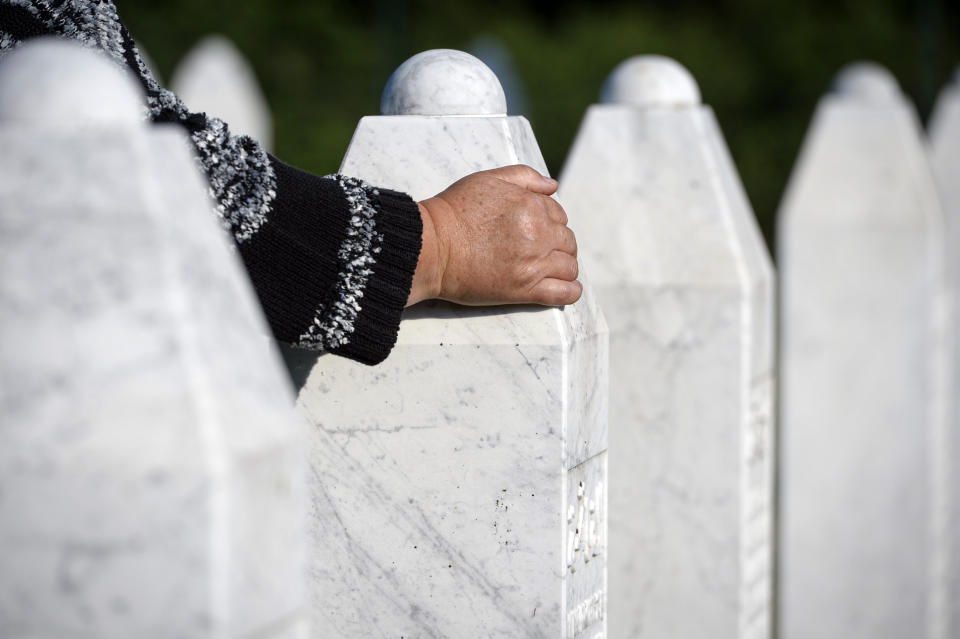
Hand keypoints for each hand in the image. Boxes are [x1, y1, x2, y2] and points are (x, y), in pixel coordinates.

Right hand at [407, 165, 580, 306]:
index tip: (537, 230)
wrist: (430, 246)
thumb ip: (524, 177)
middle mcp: (537, 235)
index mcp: (531, 206)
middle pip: (567, 241)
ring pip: (569, 266)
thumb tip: (553, 186)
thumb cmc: (453, 211)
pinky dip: (571, 292)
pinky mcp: (524, 290)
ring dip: (564, 266)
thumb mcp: (487, 180)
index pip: (559, 214)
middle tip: (541, 251)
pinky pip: (563, 294)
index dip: (550, 222)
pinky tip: (570, 289)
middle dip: (559, 244)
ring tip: (552, 269)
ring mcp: (533, 264)